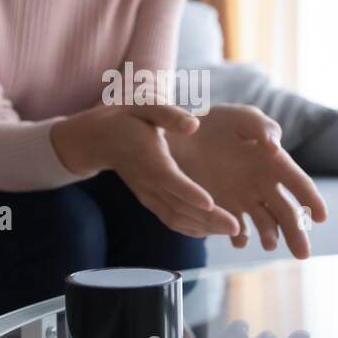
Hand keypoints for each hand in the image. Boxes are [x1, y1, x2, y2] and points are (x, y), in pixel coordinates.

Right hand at [56, 103, 240, 237]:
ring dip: (204, 228)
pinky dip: (191, 228)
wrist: (102, 138)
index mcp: (149, 159)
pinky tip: (212, 230)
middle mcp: (148, 182)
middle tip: (236, 227)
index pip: (170, 180)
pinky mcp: (150, 200)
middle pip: (178, 206)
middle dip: (208, 219)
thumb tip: (193, 124)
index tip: (211, 203)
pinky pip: (171, 219)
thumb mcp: (146, 106)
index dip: (190, 193)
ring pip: (176, 218)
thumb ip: (169, 114)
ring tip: (233, 231)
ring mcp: (148, 195)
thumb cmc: (128, 117)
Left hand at [166, 104, 327, 257]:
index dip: (312, 200)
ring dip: (269, 236)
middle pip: (287, 212)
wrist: (184, 133)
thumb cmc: (219, 121)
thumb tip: (275, 146)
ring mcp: (244, 199)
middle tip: (303, 254)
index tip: (322, 217)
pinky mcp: (223, 209)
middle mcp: (264, 185)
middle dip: (297, 232)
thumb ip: (261, 128)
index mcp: (275, 163)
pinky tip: (239, 240)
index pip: (299, 183)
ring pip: (265, 224)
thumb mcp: (241, 117)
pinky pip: (235, 227)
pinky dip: (239, 236)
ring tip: (269, 244)